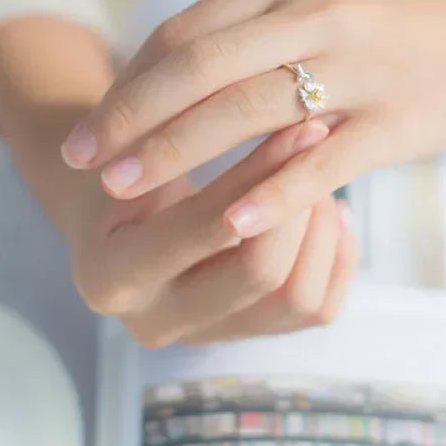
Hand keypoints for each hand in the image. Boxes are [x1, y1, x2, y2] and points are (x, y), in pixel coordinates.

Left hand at [61, 0, 445, 237]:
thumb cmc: (398, 23)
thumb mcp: (322, 2)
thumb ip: (256, 31)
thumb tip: (179, 75)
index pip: (185, 33)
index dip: (129, 81)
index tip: (97, 124)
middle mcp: (317, 14)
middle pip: (199, 66)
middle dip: (130, 116)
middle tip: (85, 161)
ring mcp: (359, 67)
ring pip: (248, 110)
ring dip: (177, 152)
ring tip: (125, 190)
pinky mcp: (395, 121)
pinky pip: (320, 160)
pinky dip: (269, 191)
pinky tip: (227, 224)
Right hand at [66, 119, 357, 347]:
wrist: (110, 204)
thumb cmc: (122, 163)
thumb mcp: (130, 145)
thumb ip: (172, 138)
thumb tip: (250, 111)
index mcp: (112, 274)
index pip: (209, 228)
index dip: (262, 174)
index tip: (303, 124)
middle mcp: (155, 321)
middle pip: (260, 274)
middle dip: (298, 205)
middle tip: (318, 149)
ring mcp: (205, 334)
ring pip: (298, 299)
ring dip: (320, 232)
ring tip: (319, 179)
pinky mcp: (244, 334)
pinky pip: (317, 309)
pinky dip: (335, 257)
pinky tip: (330, 211)